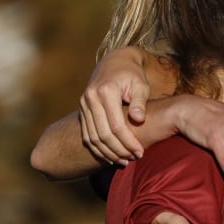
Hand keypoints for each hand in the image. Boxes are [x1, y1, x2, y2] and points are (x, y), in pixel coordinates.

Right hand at [80, 47, 153, 164]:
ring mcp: (84, 103)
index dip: (128, 142)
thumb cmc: (133, 75)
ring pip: (92, 137)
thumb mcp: (141, 85)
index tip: (141, 152)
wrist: (115, 61)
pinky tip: (110, 156)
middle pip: (102, 134)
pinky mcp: (82, 108)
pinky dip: (97, 148)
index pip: (116, 125)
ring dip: (107, 152)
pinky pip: (86, 134)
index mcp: (106, 91)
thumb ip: (140, 102)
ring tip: (124, 161)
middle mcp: (90, 98)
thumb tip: (138, 119)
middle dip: (119, 150)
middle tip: (133, 159)